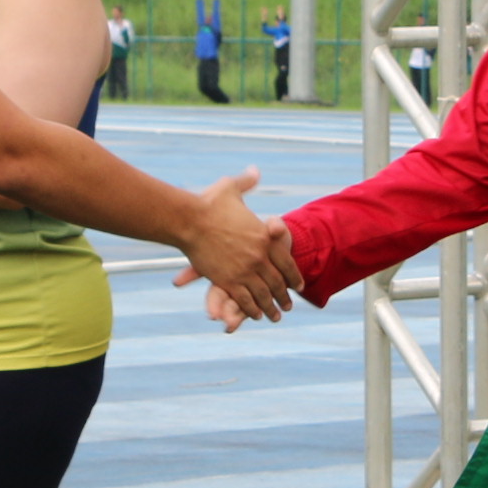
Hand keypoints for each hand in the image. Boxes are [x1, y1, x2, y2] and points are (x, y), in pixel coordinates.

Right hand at [170, 168, 297, 325]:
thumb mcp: (232, 189)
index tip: (298, 285)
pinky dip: (252, 309)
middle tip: (289, 306)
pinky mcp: (227, 280)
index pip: (286, 261)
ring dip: (271, 308)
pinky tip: (256, 315)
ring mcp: (244, 270)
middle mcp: (259, 256)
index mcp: (264, 236)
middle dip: (284, 296)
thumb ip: (247, 182)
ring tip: (275, 317)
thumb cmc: (208, 202)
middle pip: (277, 282)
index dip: (294, 275)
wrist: (189, 219)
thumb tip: (254, 170)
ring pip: (263, 295)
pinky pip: (244, 299)